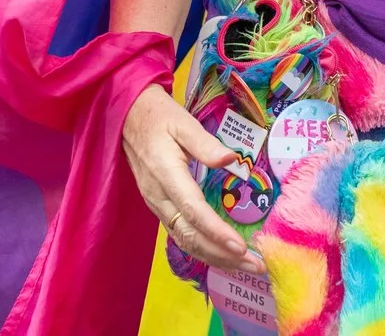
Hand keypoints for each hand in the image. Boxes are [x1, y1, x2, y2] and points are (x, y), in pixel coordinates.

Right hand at [120, 84, 262, 275]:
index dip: (216, 231)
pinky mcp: (159, 206)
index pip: (193, 210)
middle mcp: (159, 197)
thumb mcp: (183, 122)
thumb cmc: (159, 118)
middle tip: (255, 266)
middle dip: (223, 255)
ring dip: (215, 258)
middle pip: (191, 236)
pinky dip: (203, 249)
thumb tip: (231, 159)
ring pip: (185, 241)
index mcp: (166, 174)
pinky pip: (181, 235)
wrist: (129, 119)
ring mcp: (157, 204)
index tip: (240, 246)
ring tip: (245, 266)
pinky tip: (222, 256)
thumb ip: (205, 143)